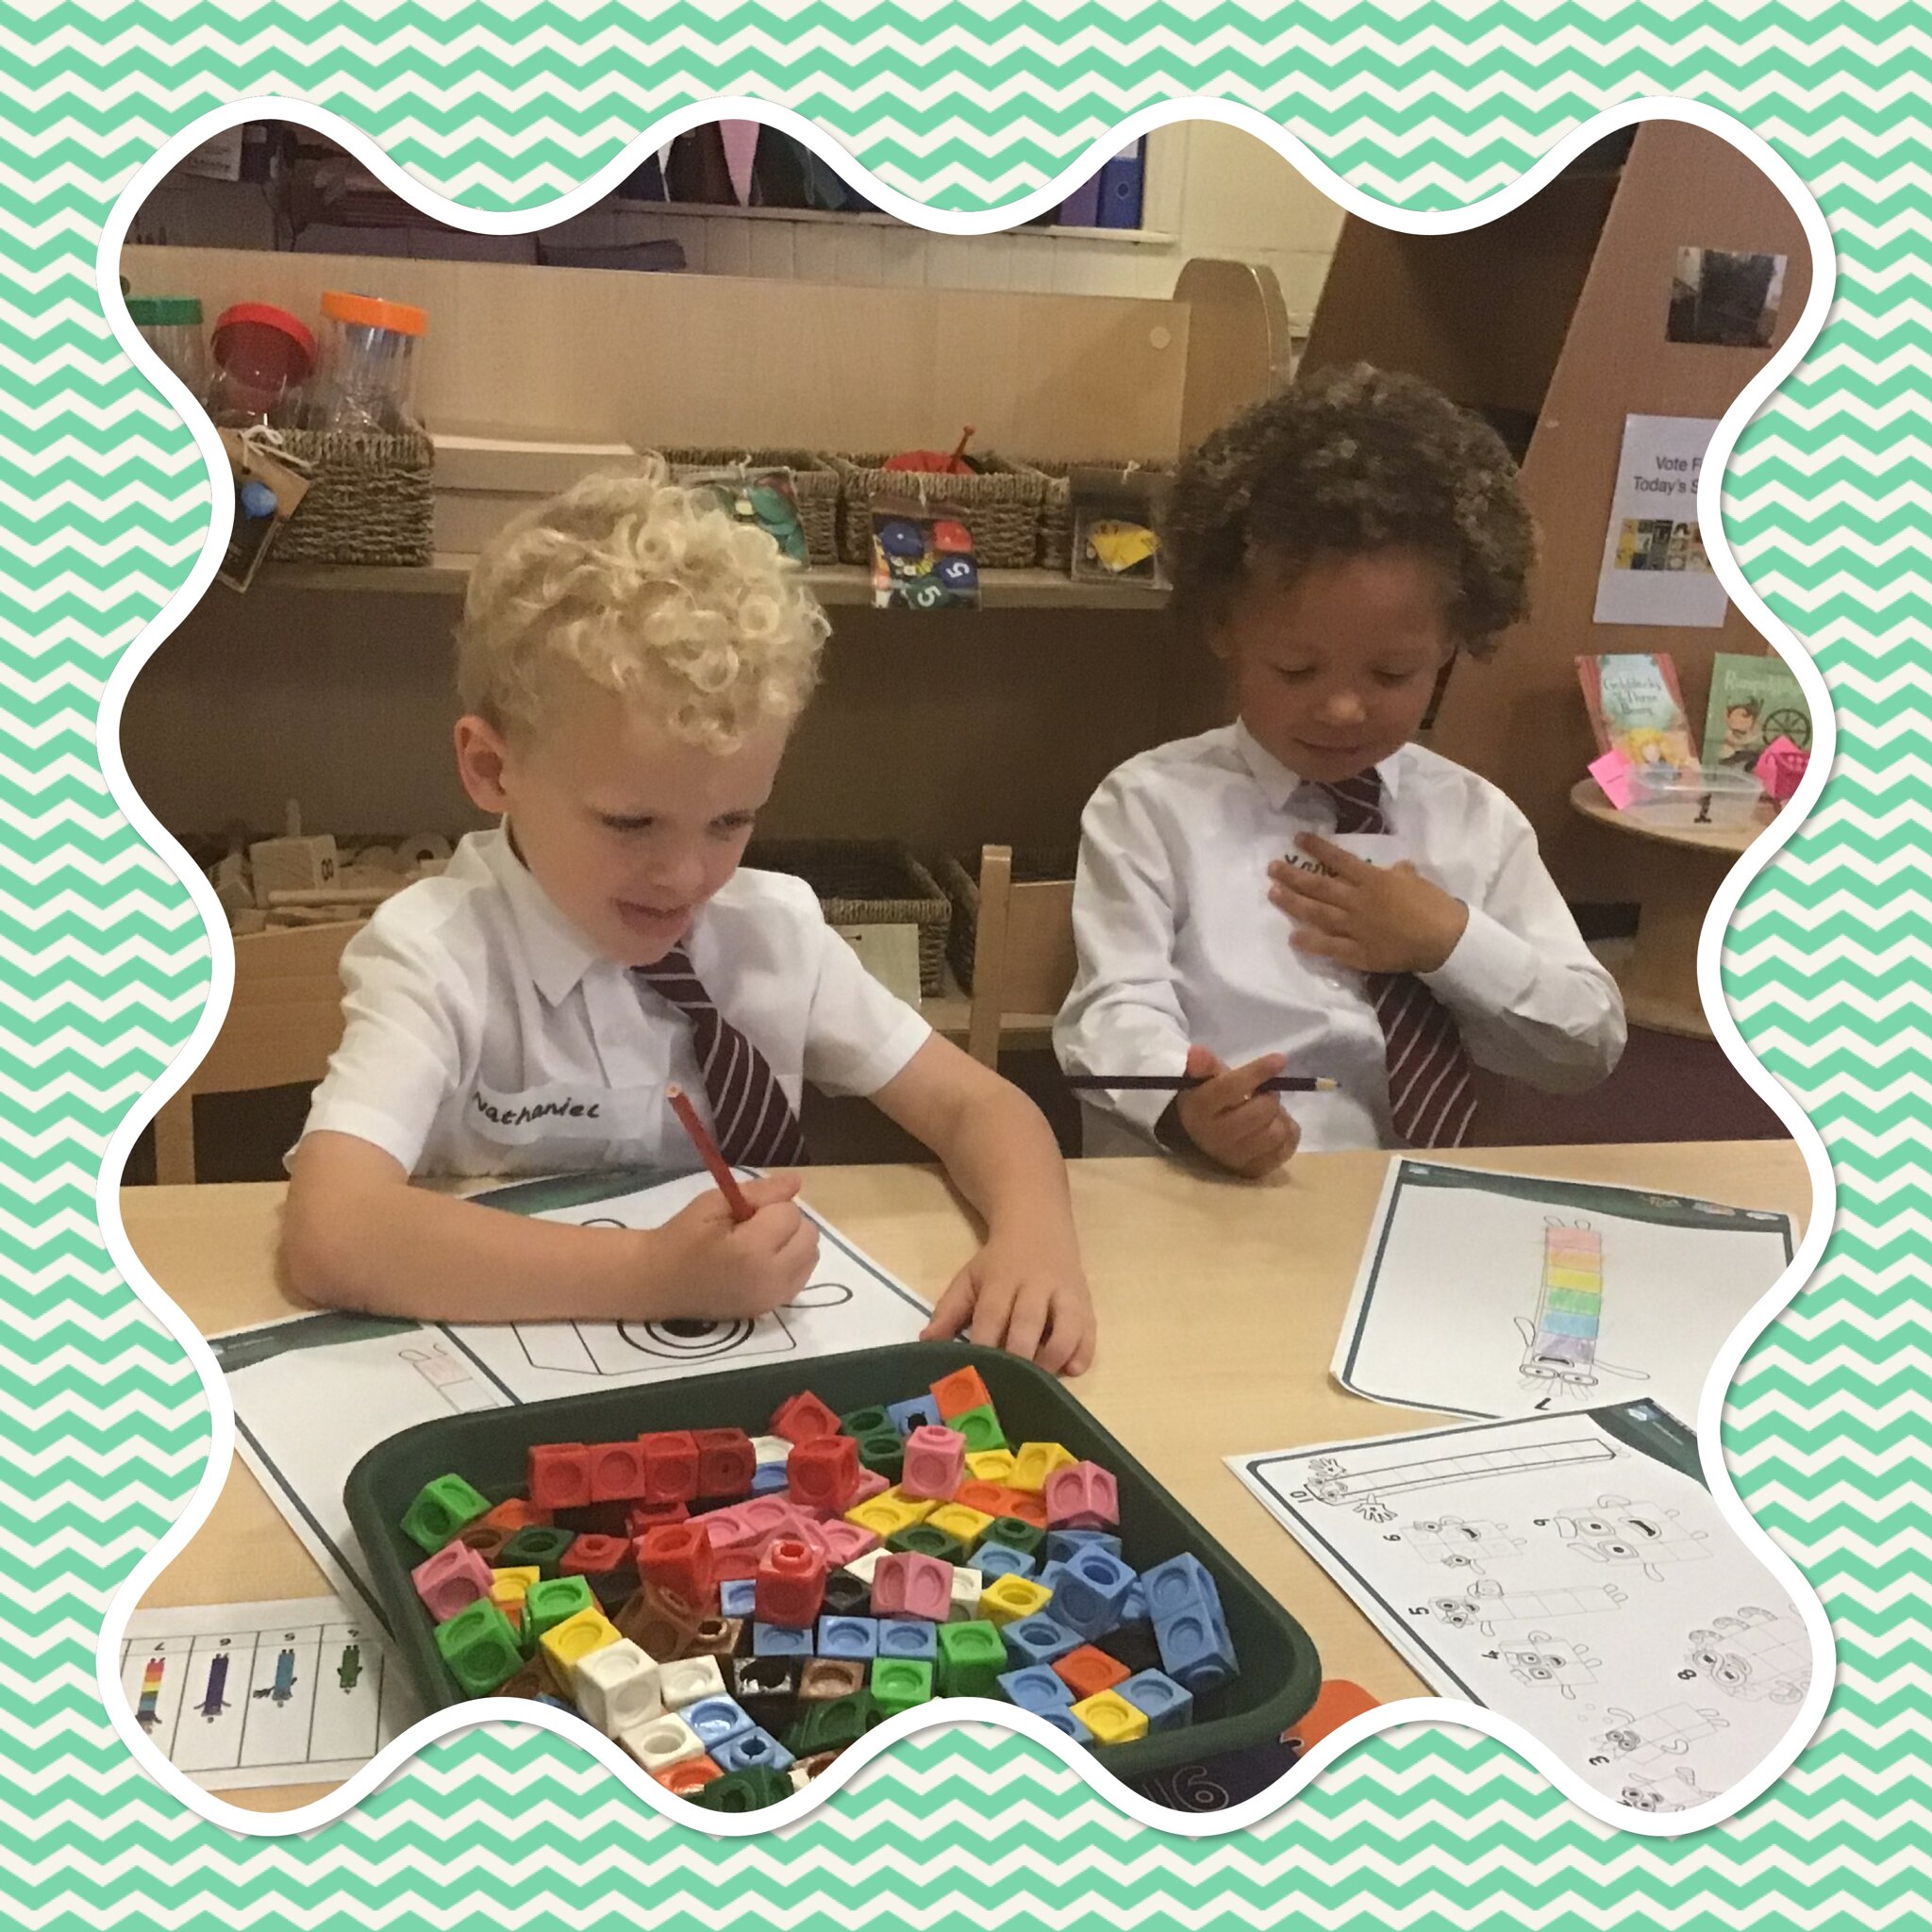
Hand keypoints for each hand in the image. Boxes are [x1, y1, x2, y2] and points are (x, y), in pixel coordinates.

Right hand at [646, 1174, 819, 1319]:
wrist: (659, 1282)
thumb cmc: (682, 1237)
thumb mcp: (714, 1203)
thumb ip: (759, 1192)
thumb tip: (797, 1182)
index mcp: (751, 1250)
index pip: (790, 1213)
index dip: (768, 1206)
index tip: (742, 1213)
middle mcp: (770, 1278)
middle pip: (809, 1235)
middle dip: (786, 1223)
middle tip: (754, 1226)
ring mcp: (772, 1298)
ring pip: (811, 1255)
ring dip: (793, 1243)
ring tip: (760, 1243)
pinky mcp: (771, 1308)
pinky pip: (802, 1276)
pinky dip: (791, 1263)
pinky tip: (764, 1261)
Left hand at [920, 1232, 1096, 1376]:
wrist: (1039, 1226)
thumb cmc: (999, 1263)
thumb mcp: (970, 1278)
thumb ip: (949, 1311)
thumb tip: (926, 1344)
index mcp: (1003, 1279)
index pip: (993, 1314)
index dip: (985, 1345)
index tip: (976, 1373)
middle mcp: (1037, 1285)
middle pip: (1029, 1324)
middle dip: (1019, 1358)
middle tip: (1008, 1386)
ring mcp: (1067, 1294)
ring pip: (1067, 1329)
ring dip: (1053, 1360)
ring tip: (1038, 1381)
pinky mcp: (1087, 1304)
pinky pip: (1090, 1333)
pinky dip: (1082, 1355)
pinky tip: (1069, 1369)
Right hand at [1171, 1043, 1299, 1178]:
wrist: (1204, 1133)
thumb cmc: (1209, 1098)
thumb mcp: (1204, 1077)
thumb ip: (1203, 1064)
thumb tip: (1196, 1053)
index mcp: (1199, 1110)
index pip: (1231, 1088)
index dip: (1258, 1072)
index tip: (1280, 1059)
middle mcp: (1215, 1137)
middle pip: (1260, 1112)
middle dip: (1270, 1096)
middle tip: (1267, 1092)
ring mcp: (1235, 1157)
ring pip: (1276, 1132)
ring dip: (1280, 1115)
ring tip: (1270, 1110)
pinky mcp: (1253, 1170)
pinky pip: (1286, 1148)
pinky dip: (1289, 1131)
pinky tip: (1277, 1124)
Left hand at [1268, 835, 1468, 973]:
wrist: (1445, 939)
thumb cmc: (1433, 906)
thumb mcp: (1416, 880)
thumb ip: (1399, 873)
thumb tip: (1395, 868)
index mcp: (1373, 880)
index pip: (1339, 859)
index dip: (1317, 848)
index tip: (1298, 839)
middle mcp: (1358, 901)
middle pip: (1319, 886)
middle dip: (1293, 876)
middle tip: (1272, 868)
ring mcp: (1355, 927)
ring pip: (1318, 913)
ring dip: (1293, 903)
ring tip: (1273, 894)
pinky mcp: (1358, 952)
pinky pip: (1329, 947)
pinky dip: (1310, 942)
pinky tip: (1293, 937)